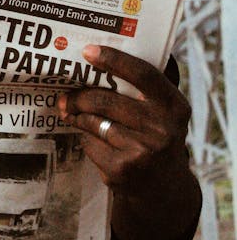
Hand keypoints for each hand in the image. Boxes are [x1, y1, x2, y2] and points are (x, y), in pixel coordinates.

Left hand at [57, 45, 191, 197]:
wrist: (164, 188)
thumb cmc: (156, 137)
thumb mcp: (164, 112)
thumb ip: (144, 87)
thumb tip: (100, 58)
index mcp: (173, 106)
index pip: (142, 74)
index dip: (114, 60)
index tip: (88, 52)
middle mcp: (161, 128)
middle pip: (105, 100)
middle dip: (80, 96)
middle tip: (66, 95)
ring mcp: (142, 150)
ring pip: (93, 122)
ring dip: (78, 116)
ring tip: (71, 112)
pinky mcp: (122, 169)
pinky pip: (90, 144)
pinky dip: (85, 139)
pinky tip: (90, 139)